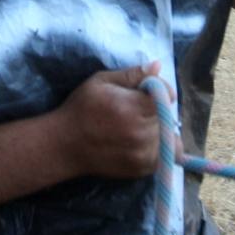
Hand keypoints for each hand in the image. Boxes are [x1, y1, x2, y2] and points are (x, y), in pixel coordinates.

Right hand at [51, 62, 162, 178]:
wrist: (65, 145)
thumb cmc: (81, 108)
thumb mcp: (101, 81)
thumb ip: (132, 75)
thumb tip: (157, 66)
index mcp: (133, 108)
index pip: (166, 95)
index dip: (159, 90)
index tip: (145, 92)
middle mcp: (142, 133)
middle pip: (167, 115)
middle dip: (156, 110)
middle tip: (135, 111)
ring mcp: (144, 154)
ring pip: (169, 136)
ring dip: (158, 129)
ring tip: (135, 127)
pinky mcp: (144, 168)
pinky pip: (166, 155)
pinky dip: (159, 147)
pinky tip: (139, 141)